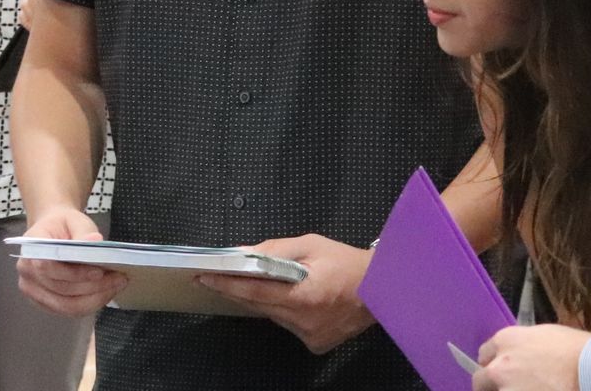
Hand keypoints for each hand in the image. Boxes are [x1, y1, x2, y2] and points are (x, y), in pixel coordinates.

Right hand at [16, 208, 125, 316]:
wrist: (52, 234)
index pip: (47, 267)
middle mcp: (27, 274)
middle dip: (94, 287)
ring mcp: (34, 292)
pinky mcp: (45, 303)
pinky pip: (69, 311)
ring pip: (67, 306)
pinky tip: (106, 293)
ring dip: (96, 299)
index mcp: (30, 250)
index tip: (99, 271)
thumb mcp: (75, 220)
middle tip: (120, 278)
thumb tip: (95, 241)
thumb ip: (84, 231)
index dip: (74, 273)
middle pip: (61, 290)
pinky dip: (91, 304)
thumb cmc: (63, 226)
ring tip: (116, 286)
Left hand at [198, 234, 377, 353]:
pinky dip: (284, 312)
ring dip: (263, 301)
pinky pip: (289, 326)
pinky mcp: (317, 344)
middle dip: (237, 291)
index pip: (254, 291)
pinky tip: (291, 299)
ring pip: (273, 317)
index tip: (205, 277)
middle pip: (259, 305)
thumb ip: (275, 250)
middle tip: (215, 278)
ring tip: (255, 284)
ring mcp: (310, 336)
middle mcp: (305, 321)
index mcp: (304, 296)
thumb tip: (244, 254)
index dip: (227, 284)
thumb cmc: (349, 264)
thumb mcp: (312, 245)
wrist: (385, 289)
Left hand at [474, 325, 590, 390]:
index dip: (495, 362)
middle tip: (511, 386)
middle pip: (481, 380)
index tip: (504, 370)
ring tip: (532, 389)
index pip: (485, 354)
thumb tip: (522, 356)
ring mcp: (507, 390)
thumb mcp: (546, 335)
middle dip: (492, 384)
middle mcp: (498, 367)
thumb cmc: (579, 349)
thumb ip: (525, 346)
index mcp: (506, 341)